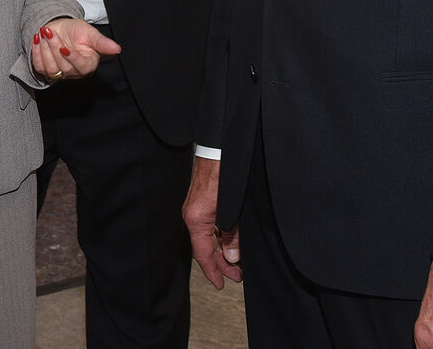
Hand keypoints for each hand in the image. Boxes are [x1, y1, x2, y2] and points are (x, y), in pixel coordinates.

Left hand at [30, 18, 121, 80]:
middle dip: (54, 47)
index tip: (64, 47)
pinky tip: (37, 39)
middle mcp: (74, 72)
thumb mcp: (90, 33)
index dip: (72, 58)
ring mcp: (60, 73)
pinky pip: (39, 67)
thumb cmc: (77, 32)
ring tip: (44, 32)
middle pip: (63, 67)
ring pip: (51, 69)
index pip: (80, 66)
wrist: (60, 29)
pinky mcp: (46, 71)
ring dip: (44, 49)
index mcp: (88, 64)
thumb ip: (102, 42)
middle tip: (49, 31)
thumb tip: (117, 49)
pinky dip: (36, 52)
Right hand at [184, 156, 241, 288]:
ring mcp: (197, 208)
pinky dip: (221, 236)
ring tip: (238, 261)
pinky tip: (232, 241)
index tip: (222, 283)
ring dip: (223, 250)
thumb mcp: (233, 209)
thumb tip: (233, 256)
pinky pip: (210, 226)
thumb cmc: (223, 173)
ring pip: (209, 237)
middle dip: (222, 263)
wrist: (219, 148)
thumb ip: (233, 234)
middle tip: (237, 276)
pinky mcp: (203, 202)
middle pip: (205, 247)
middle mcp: (193, 215)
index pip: (203, 254)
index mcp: (196, 219)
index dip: (213, 271)